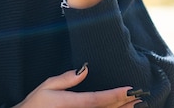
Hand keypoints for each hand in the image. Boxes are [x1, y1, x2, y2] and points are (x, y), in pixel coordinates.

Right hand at [13, 66, 141, 107]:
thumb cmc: (35, 104)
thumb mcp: (47, 86)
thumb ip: (66, 79)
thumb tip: (85, 70)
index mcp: (71, 103)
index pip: (98, 99)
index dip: (115, 95)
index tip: (129, 89)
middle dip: (123, 103)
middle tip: (138, 96)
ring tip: (133, 105)